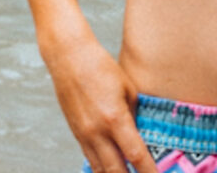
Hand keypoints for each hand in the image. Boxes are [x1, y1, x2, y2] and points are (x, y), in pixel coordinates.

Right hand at [45, 29, 158, 172]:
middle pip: (116, 171)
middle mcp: (98, 132)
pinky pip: (90, 159)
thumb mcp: (126, 87)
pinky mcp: (76, 134)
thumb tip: (139, 132)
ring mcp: (84, 135)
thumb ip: (134, 114)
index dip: (148, 171)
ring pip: (100, 170)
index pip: (136, 155)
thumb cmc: (99, 65)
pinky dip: (101, 168)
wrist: (68, 55)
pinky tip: (111, 170)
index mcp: (115, 118)